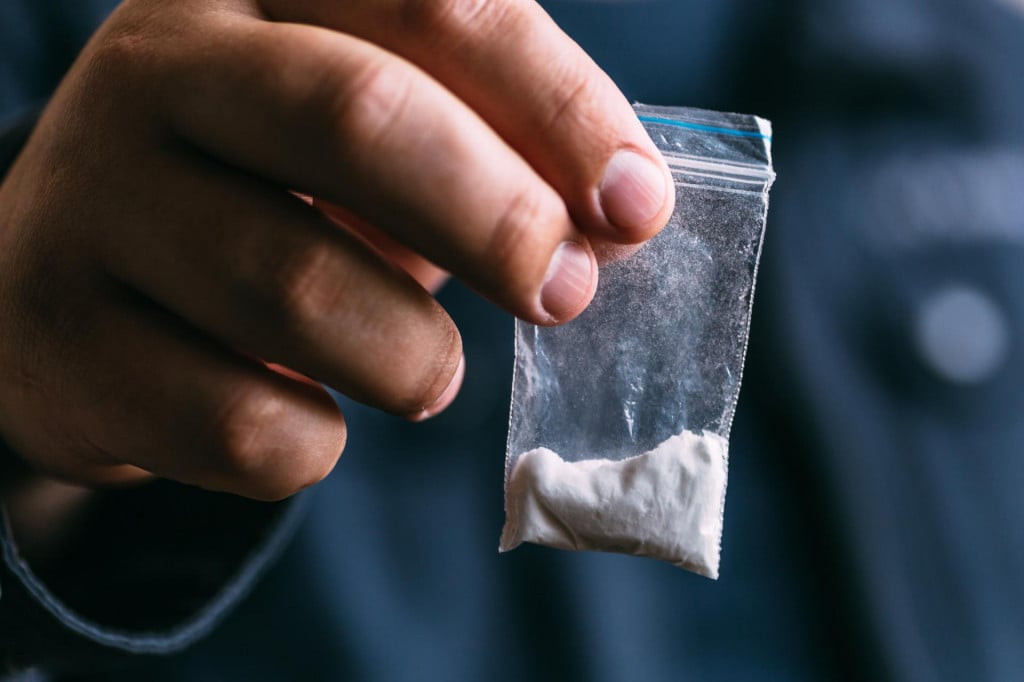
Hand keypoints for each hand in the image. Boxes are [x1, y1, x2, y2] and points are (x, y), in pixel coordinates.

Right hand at [0, 0, 672, 500]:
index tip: (636, 207)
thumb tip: (617, 221)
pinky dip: (314, 443)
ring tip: (425, 372)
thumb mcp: (364, 137)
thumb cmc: (260, 194)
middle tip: (562, 294)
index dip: (559, 108)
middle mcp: (156, 72)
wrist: (76, 282)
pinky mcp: (61, 343)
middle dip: (496, 221)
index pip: (435, 3)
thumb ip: (490, 152)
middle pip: (358, 117)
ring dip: (410, 358)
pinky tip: (309, 416)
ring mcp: (90, 203)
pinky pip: (243, 425)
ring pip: (298, 291)